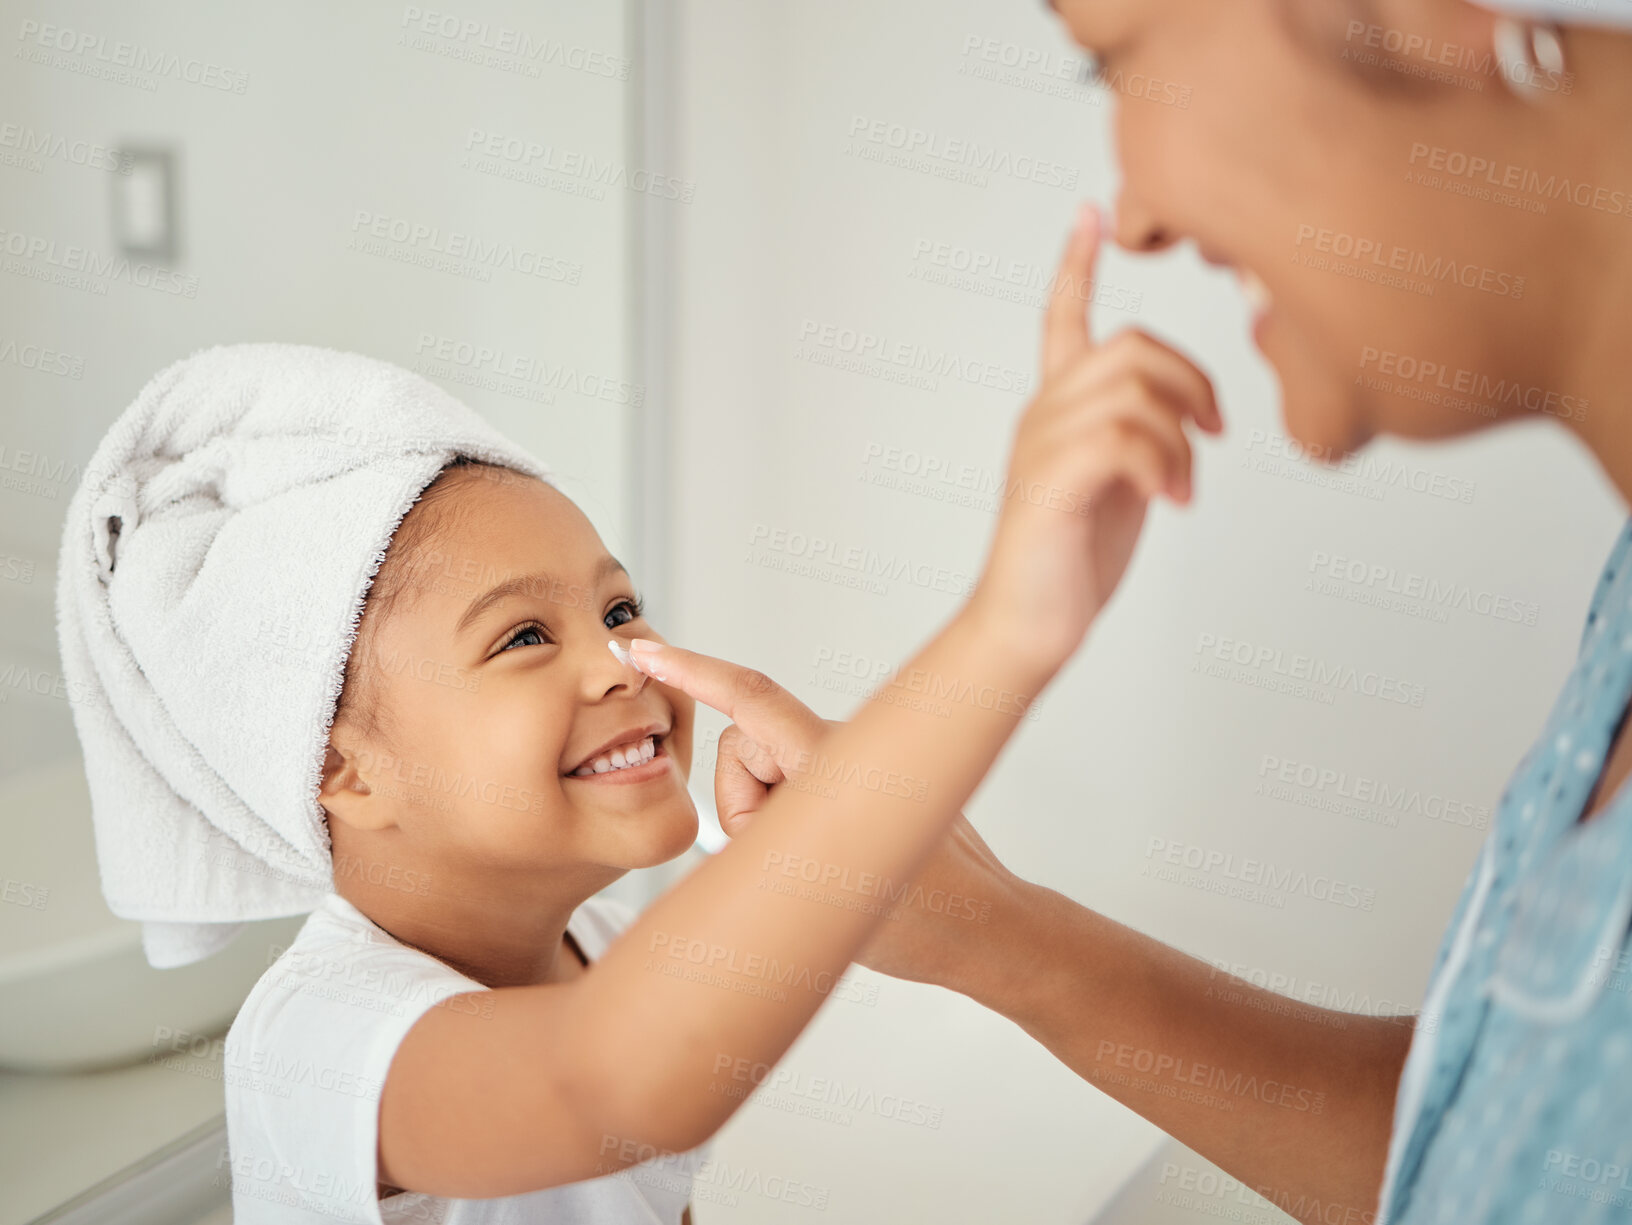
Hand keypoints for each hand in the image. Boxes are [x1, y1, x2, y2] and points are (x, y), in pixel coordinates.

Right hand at [626, 640, 1022, 988]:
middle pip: (745, 749)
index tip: (646, 652)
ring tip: (820, 866)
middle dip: (741, 804)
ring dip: (769, 818)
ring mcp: (856, 759)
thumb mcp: (819, 896)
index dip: (692, 671)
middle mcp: (846, 747)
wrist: (989, 930)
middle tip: (787, 861)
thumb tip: (722, 826)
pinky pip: (797, 782)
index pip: (752, 700)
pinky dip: (790, 816)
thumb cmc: (924, 922)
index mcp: (835, 762)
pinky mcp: (864, 775)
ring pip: (768, 772)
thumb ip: (758, 845)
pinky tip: (828, 859)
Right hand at [968, 202, 1221, 677]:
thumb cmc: (1072, 561)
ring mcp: (1042, 446)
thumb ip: (1144, 438)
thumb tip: (1195, 417)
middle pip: (1130, 346)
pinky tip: (1170, 500)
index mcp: (1056, 410)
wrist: (1028, 625)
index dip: (1075, 266)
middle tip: (1213, 435)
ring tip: (1184, 486)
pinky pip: (1122, 438)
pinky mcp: (1050, 482)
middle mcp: (1043, 415)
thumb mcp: (1121, 484)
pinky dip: (1164, 465)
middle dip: (1192, 382)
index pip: (1060, 320)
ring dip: (1181, 437)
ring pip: (1134, 391)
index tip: (1090, 215)